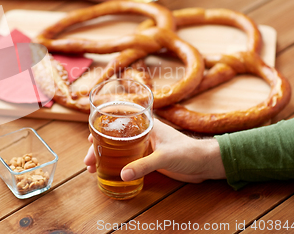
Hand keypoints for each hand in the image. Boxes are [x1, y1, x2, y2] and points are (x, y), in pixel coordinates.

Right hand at [84, 119, 225, 182]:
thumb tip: (122, 174)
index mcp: (146, 125)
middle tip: (88, 160)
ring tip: (92, 168)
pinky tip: (106, 172)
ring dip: (104, 157)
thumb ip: (143, 165)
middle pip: (114, 137)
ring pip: (118, 149)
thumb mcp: (164, 157)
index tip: (89, 135)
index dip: (102, 125)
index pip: (119, 119)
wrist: (205, 164)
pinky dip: (115, 165)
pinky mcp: (148, 159)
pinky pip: (126, 160)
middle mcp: (142, 133)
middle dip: (98, 147)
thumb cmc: (188, 152)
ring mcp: (144, 146)